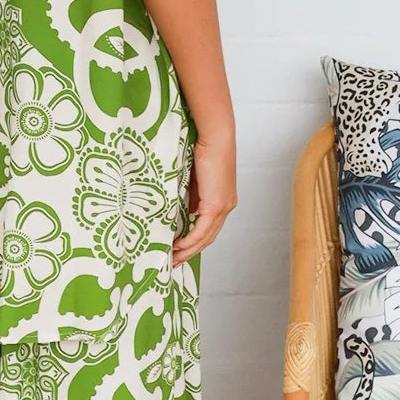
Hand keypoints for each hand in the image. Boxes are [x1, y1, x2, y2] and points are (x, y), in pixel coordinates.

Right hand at [172, 134, 235, 264]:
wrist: (215, 138)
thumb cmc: (204, 149)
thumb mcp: (195, 178)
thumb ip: (193, 195)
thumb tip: (186, 209)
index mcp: (223, 200)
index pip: (210, 227)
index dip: (196, 241)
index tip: (180, 249)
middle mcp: (227, 206)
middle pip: (209, 237)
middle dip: (191, 252)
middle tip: (174, 261)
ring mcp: (223, 207)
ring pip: (206, 237)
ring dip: (189, 250)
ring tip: (172, 258)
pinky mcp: (216, 205)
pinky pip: (201, 230)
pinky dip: (190, 241)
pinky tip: (178, 247)